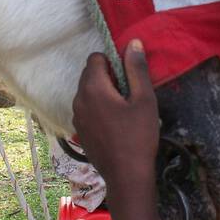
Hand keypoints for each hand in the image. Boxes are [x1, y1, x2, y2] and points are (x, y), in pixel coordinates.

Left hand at [71, 40, 159, 216]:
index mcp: (92, 88)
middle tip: (129, 96)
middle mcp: (78, 99)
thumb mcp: (144, 99)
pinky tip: (116, 125)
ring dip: (103, 93)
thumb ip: (136, 69)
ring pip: (87, 92)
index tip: (128, 79)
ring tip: (124, 111)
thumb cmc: (138, 136)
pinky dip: (98, 108)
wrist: (127, 176)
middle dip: (108, 77)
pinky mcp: (79, 130)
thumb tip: (133, 43)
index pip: (95, 58)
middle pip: (89, 74)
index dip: (113, 63)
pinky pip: (86, 108)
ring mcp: (76, 116)